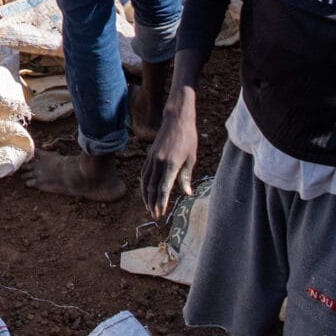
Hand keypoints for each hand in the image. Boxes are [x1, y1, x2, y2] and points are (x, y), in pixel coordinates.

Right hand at [140, 93, 196, 217]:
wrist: (176, 119)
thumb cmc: (188, 138)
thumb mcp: (191, 158)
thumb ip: (186, 177)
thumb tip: (187, 194)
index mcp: (171, 164)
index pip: (163, 188)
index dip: (161, 202)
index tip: (161, 213)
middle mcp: (158, 162)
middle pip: (152, 188)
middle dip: (153, 203)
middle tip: (155, 216)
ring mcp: (152, 158)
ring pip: (145, 181)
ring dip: (146, 196)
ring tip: (149, 207)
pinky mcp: (150, 155)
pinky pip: (144, 173)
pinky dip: (144, 185)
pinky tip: (146, 191)